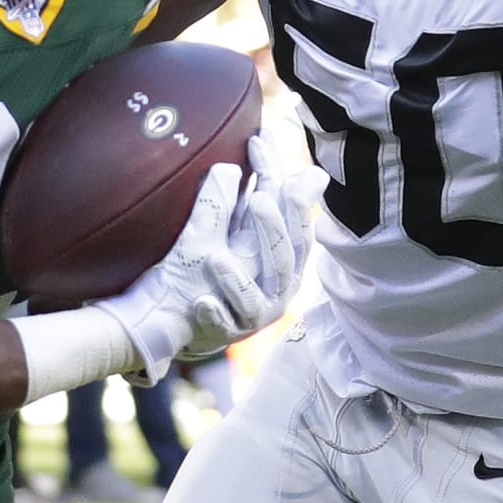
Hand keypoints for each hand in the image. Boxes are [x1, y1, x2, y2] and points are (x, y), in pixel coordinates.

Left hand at [93, 136, 326, 381]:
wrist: (187, 315)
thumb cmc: (224, 258)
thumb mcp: (244, 224)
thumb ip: (271, 192)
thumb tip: (314, 170)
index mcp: (288, 258)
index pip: (297, 226)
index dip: (295, 201)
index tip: (283, 177)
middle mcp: (279, 287)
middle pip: (283, 258)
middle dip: (273, 229)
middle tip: (258, 199)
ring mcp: (255, 313)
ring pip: (254, 296)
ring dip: (236, 277)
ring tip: (215, 257)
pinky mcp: (228, 332)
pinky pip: (223, 324)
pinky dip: (215, 313)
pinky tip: (202, 302)